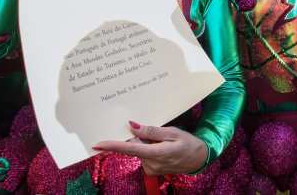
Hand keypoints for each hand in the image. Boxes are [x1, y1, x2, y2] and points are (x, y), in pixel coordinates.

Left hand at [93, 121, 207, 174]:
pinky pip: (144, 155)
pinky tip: (161, 147)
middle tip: (150, 132)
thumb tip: (132, 127)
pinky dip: (148, 149)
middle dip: (137, 138)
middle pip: (134, 148)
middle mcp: (150, 164)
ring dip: (145, 143)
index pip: (130, 149)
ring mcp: (150, 169)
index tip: (97, 144)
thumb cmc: (188, 143)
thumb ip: (151, 131)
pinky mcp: (151, 170)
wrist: (198, 159)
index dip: (112, 146)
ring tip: (163, 140)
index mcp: (156, 153)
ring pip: (139, 151)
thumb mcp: (173, 133)